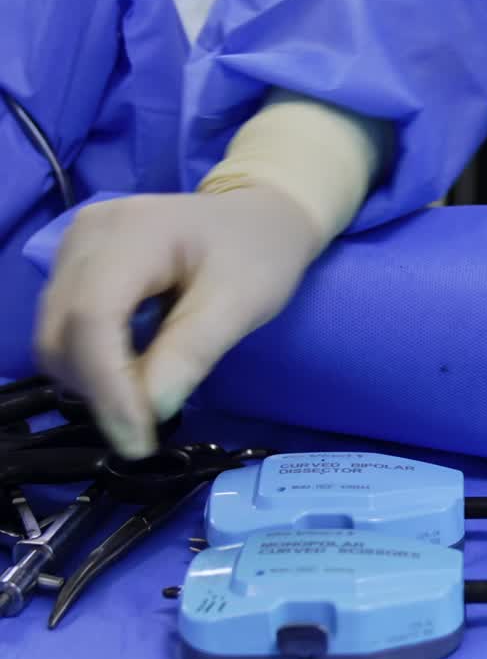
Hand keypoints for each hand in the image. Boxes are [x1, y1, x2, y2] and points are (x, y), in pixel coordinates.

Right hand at [36, 187, 324, 457]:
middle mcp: (86, 235)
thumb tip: (150, 408)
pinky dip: (93, 364)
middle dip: (100, 390)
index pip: (94, 317)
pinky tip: (134, 373)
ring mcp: (74, 249)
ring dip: (93, 382)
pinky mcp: (75, 268)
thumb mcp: (242, 303)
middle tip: (148, 427)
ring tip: (146, 398)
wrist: (260, 218)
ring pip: (55, 336)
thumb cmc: (259, 255)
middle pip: (64, 331)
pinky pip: (65, 328)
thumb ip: (193, 351)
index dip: (108, 386)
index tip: (138, 439)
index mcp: (131, 233)